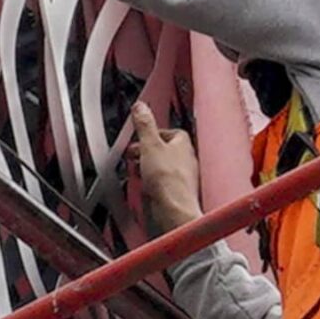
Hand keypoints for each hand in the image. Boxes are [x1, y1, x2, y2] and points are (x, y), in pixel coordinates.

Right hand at [132, 105, 202, 234]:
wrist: (173, 211)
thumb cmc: (169, 181)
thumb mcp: (150, 145)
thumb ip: (145, 125)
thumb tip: (141, 107)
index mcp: (183, 145)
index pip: (171, 132)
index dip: (155, 132)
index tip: (141, 133)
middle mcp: (185, 162)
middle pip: (165, 150)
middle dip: (148, 151)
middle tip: (134, 153)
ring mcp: (181, 179)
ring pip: (162, 168)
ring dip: (147, 167)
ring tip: (135, 170)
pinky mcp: (174, 195)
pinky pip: (160, 185)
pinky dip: (149, 183)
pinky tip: (141, 187)